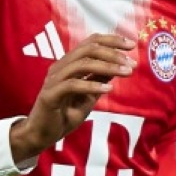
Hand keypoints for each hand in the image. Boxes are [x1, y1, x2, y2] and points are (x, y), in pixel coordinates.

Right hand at [10, 34, 133, 164]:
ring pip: (81, 64)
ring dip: (107, 67)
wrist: (42, 134)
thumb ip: (99, 80)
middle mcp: (60, 67)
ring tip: (126, 73)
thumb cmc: (64, 114)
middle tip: (132, 63)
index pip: (90, 43)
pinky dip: (92, 85)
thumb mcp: (88, 96)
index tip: (132, 45)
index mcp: (69, 64)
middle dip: (113, 53)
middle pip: (88, 49)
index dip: (111, 40)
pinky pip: (72, 85)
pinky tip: (108, 90)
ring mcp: (54, 79)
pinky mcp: (50, 94)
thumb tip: (118, 67)